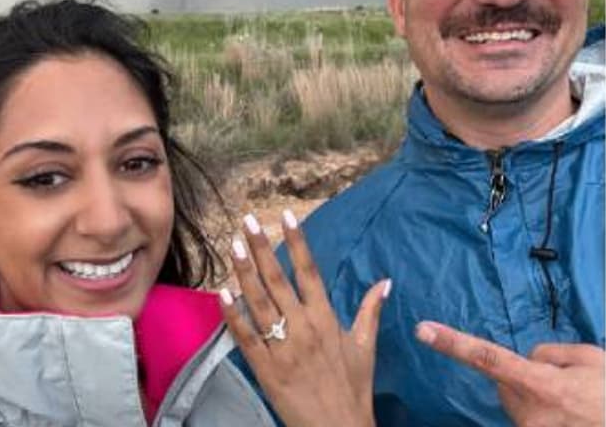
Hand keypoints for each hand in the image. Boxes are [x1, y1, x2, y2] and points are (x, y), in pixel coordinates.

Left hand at [220, 210, 388, 426]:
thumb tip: (385, 281)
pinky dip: (233, 316)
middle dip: (262, 248)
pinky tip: (220, 294)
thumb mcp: (366, 347)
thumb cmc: (353, 388)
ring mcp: (283, 347)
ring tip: (232, 245)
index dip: (297, 242)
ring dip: (244, 273)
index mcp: (327, 319)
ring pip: (259, 303)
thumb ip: (370, 311)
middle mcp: (304, 327)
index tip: (286, 216)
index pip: (310, 272)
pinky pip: (246, 337)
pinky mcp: (265, 367)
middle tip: (247, 220)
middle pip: (279, 280)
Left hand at [416, 321, 604, 426]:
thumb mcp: (591, 360)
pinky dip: (544, 415)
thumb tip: (528, 358)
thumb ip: (549, 353)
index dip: (453, 343)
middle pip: (505, 384)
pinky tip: (568, 417)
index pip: (486, 358)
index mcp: (541, 386)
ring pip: (518, 404)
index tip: (423, 330)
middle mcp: (529, 413)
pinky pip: (529, 419)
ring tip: (574, 404)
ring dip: (536, 400)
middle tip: (566, 385)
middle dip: (525, 378)